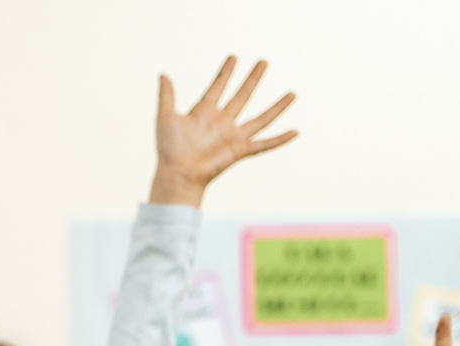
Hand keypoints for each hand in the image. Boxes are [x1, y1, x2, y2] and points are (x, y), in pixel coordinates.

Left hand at [150, 58, 296, 206]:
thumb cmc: (168, 149)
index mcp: (204, 112)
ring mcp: (232, 136)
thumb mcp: (165, 116)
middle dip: (252, 79)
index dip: (226, 72)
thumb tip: (163, 74)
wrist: (177, 173)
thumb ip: (166, 95)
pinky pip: (264, 144)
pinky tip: (295, 132)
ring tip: (292, 93)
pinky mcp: (240, 150)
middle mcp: (221, 122)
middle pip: (242, 95)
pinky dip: (280, 140)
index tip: (233, 57)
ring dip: (277, 106)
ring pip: (260, 118)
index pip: (218, 86)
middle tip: (263, 62)